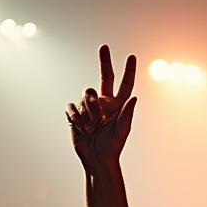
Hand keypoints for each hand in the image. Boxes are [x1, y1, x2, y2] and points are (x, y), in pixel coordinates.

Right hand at [65, 45, 137, 171]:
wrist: (97, 159)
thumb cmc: (112, 147)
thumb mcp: (122, 130)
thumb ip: (127, 113)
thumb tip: (134, 98)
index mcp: (118, 106)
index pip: (124, 85)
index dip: (128, 72)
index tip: (131, 57)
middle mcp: (104, 103)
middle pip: (103, 78)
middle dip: (104, 61)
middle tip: (104, 47)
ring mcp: (88, 107)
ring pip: (86, 96)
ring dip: (89, 112)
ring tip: (93, 128)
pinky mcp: (75, 114)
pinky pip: (72, 107)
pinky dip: (77, 118)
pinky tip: (81, 128)